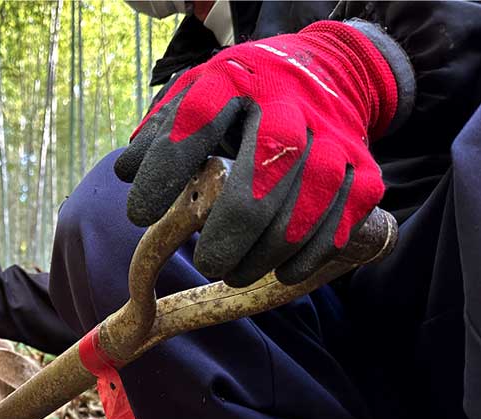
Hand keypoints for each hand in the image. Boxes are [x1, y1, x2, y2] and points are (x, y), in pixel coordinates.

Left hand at [115, 21, 399, 285]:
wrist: (329, 75)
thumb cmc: (245, 99)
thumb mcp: (197, 96)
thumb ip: (159, 133)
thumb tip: (126, 174)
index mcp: (239, 82)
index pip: (197, 124)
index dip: (164, 173)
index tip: (138, 216)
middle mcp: (291, 109)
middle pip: (260, 182)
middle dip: (228, 234)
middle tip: (206, 262)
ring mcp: (333, 144)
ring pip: (300, 214)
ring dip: (262, 256)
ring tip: (234, 271)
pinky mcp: (363, 176)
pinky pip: (335, 230)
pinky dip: (303, 259)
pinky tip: (278, 271)